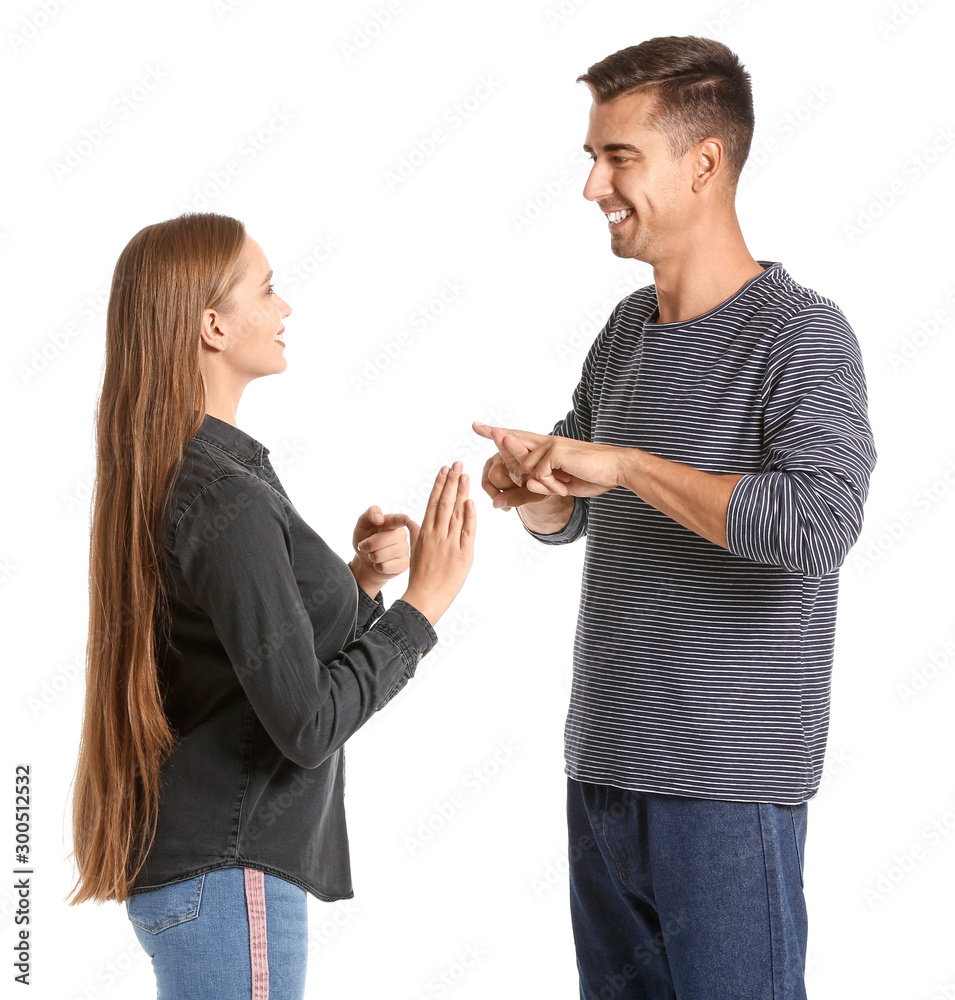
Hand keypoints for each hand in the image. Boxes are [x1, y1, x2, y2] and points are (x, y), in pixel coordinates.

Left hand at [350, 506, 413, 596]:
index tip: (405, 519)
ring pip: (380, 555)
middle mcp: (401, 534)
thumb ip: (369, 514)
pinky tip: (381, 564)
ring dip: (372, 557)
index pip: (398, 519)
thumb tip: (380, 518)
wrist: (366, 561)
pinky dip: (377, 567)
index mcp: (392, 521)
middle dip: (367, 545)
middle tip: (367, 546)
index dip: (402, 519)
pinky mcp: (404, 564)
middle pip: (379, 540)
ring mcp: (405, 549)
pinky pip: (384, 567)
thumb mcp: (362, 525)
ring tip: (375, 555)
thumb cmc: (365, 539)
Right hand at [400, 461, 475, 626]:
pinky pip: (467, 533)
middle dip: (451, 481)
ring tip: (465, 474)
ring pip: (456, 513)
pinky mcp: (462, 556)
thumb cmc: (419, 576)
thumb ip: (415, 533)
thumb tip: (411, 520)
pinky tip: (471, 501)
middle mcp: (436, 534)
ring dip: (461, 492)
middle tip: (457, 464)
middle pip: (445, 502)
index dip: (440, 484)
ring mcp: (449, 544)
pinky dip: (470, 517)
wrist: (424, 598)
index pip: (433, 502)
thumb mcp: (415, 550)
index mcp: (425, 532)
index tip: (445, 469)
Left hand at [472, 422, 615, 501]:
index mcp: (547, 447)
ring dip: (544, 485)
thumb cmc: (591, 476)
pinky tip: (566, 484)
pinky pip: (539, 475)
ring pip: (527, 469)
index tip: (479, 427)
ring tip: (565, 484)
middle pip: (514, 440)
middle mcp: (546, 442)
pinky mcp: (555, 451)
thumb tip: (511, 492)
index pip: (518, 437)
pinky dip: (551, 485)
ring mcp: (550, 445)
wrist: (616, 468)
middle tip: (476, 426)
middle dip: (495, 435)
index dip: (498, 433)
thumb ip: (536, 486)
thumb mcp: (558, 486)